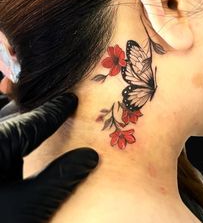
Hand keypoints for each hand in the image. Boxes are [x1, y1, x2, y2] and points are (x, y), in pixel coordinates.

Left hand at [0, 92, 98, 222]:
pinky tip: (29, 139)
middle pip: (17, 119)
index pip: (33, 122)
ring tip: (49, 118)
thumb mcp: (27, 205)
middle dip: (41, 114)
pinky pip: (5, 139)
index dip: (55, 110)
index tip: (70, 99)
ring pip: (9, 128)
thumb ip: (59, 177)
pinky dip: (19, 137)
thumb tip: (90, 156)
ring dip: (29, 124)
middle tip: (63, 106)